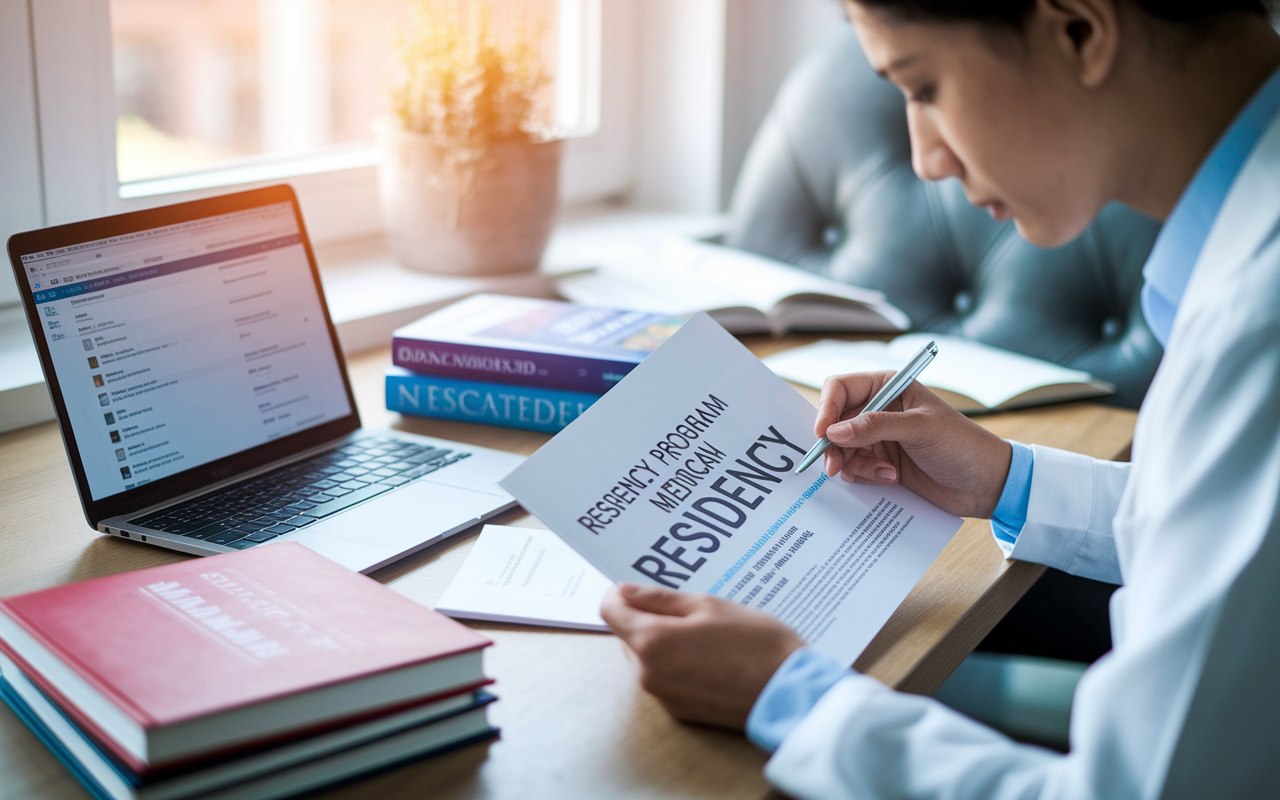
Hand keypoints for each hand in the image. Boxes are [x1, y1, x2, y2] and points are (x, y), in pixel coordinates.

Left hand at [600, 583, 803, 729]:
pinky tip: (710, 654)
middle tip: (685, 606)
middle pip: (627, 635)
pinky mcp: (680, 711)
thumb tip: (625, 591)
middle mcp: (648, 674)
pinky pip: (665, 678)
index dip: (621, 594)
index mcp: (651, 642)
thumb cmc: (755, 644)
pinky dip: (677, 663)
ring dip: (662, 641)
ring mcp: (663, 696)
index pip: (610, 611)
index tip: (640, 587)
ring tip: (704, 629)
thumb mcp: (708, 606)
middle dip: (646, 617)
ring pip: (646, 657)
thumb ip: (659, 598)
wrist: (789, 693)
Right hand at [817, 371, 1011, 517]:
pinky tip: (890, 477)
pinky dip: (865, 475)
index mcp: (889, 387)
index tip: (823, 433)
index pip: (841, 388)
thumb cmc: (962, 445)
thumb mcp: (920, 429)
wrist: (985, 484)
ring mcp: (878, 438)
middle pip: (834, 421)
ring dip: (854, 463)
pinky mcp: (880, 462)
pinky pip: (853, 468)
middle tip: (834, 466)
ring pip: (841, 448)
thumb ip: (875, 427)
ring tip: (883, 472)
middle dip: (833, 444)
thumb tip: (833, 432)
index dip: (827, 409)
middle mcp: (878, 410)